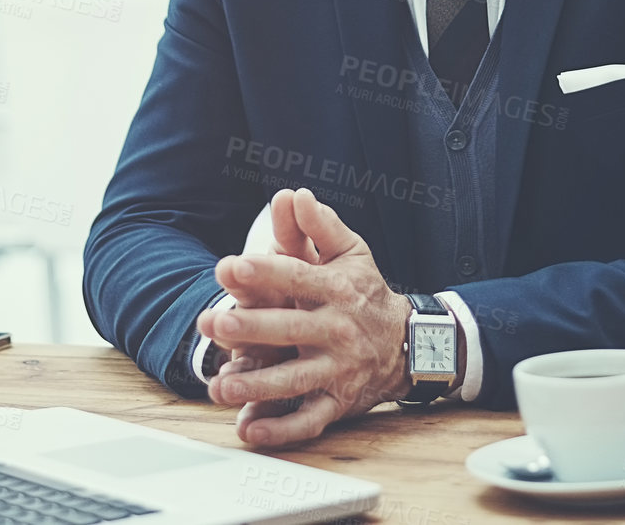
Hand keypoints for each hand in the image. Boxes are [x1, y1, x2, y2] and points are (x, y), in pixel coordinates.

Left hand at [195, 188, 410, 445]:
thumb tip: (295, 195)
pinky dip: (279, 430)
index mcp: (337, 289)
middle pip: (292, 330)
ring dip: (257, 386)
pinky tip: (248, 428)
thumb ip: (321, 226)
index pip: (297, 277)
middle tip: (217, 323)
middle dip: (253, 329)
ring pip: (296, 380)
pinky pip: (308, 421)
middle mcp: (338, 330)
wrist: (407, 344)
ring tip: (220, 386)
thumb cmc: (366, 293)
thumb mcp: (352, 253)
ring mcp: (338, 370)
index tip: (229, 266)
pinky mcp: (338, 402)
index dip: (264, 272)